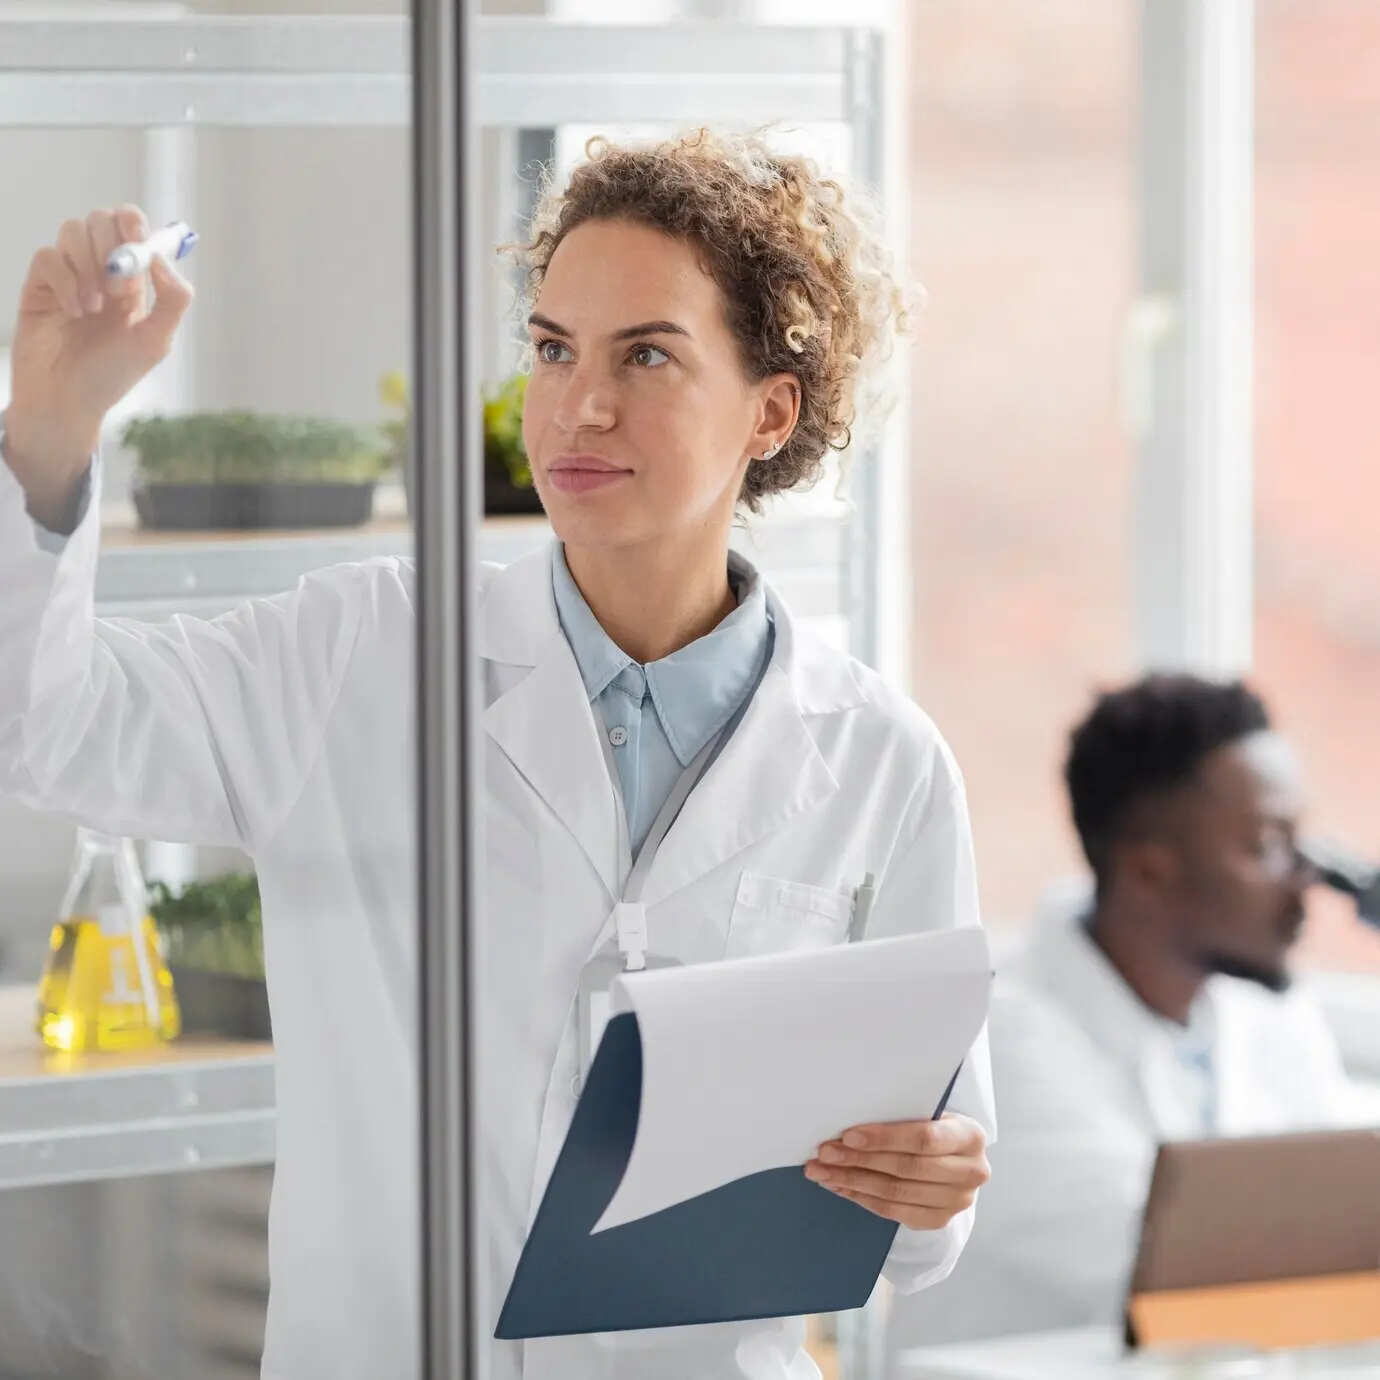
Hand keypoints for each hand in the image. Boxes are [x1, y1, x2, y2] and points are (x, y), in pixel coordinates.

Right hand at [5, 205, 192, 523]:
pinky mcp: (40, 284)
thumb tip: (165, 259)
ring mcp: (68, 275)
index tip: (138, 237)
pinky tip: (74, 314)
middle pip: (102, 219)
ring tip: (94, 309)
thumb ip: (172, 301)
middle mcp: (100, 271)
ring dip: (88, 265)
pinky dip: (65, 282)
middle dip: (112, 245)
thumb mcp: (155, 342)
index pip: (132, 227)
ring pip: (73, 231)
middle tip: (118, 288)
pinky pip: (48, 257)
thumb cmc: (112, 375)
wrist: (67, 401)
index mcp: (133, 281)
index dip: (135, 223)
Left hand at [804, 1113, 989, 1230]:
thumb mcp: (930, 1113)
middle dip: (859, 1160)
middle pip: (907, 1168)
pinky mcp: (939, 1220)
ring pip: (896, 1193)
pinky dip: (862, 1198)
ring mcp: (957, 1201)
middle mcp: (971, 1172)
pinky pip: (893, 1212)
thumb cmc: (935, 1127)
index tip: (848, 1135)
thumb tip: (848, 1123)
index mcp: (970, 1136)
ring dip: (852, 1181)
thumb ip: (902, 1115)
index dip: (884, 1138)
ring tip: (822, 1171)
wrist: (958, 1159)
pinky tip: (839, 1186)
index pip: (924, 1138)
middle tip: (825, 1153)